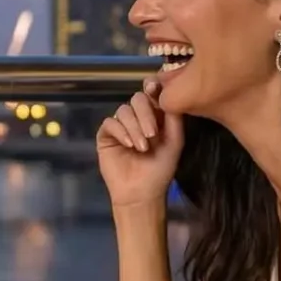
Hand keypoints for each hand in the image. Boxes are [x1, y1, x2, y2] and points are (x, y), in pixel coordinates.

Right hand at [96, 78, 183, 209]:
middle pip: (137, 99)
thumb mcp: (174, 142)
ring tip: (142, 147)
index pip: (152, 94)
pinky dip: (120, 131)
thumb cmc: (160, 169)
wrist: (142, 192)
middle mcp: (137, 118)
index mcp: (155, 116)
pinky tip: (129, 145)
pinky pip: (110, 123)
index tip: (154, 88)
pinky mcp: (106, 136)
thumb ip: (174, 118)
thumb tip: (170, 94)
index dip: (152, 88)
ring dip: (134, 127)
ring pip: (123, 110)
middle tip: (152, 134)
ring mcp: (120, 126)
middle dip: (145, 114)